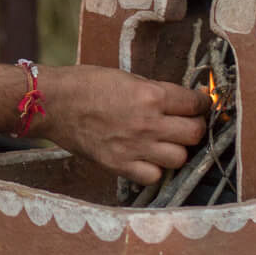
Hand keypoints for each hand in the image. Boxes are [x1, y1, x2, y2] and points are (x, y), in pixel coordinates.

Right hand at [37, 64, 207, 183]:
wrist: (54, 103)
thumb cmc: (86, 84)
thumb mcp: (127, 78)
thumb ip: (155, 92)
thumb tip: (178, 102)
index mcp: (151, 95)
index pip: (195, 104)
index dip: (202, 104)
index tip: (199, 105)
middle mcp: (148, 123)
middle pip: (194, 134)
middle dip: (194, 128)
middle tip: (185, 124)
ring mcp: (134, 147)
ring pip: (180, 158)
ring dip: (177, 151)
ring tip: (166, 144)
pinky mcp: (119, 165)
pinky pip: (153, 177)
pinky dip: (155, 170)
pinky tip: (148, 159)